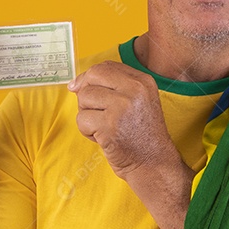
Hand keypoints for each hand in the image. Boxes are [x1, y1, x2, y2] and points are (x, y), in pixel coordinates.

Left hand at [68, 61, 180, 182]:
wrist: (153, 162)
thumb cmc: (141, 134)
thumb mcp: (138, 101)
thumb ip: (113, 86)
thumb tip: (75, 84)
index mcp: (143, 81)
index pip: (105, 66)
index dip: (89, 77)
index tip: (83, 89)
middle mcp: (134, 90)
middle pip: (92, 77)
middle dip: (86, 94)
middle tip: (95, 112)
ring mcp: (122, 107)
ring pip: (84, 98)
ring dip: (87, 115)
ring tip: (103, 127)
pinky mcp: (109, 126)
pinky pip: (82, 120)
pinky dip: (87, 132)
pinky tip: (102, 138)